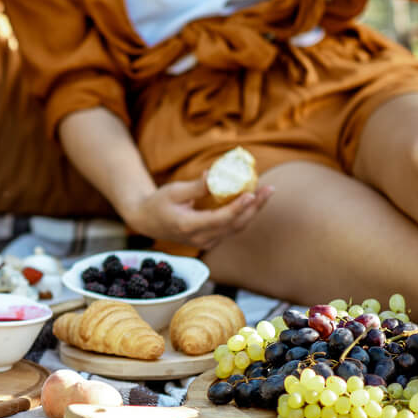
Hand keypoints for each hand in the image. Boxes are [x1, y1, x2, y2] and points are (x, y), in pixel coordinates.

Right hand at [123, 176, 273, 250]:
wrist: (148, 222)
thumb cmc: (158, 203)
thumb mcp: (173, 191)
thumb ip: (195, 187)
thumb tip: (214, 175)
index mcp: (188, 226)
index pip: (219, 219)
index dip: (237, 208)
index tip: (251, 194)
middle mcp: (200, 239)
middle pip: (234, 225)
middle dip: (254, 207)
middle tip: (269, 189)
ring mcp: (206, 242)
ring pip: (236, 228)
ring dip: (253, 211)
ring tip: (266, 192)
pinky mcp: (211, 240)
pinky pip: (232, 228)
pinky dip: (244, 214)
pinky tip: (253, 200)